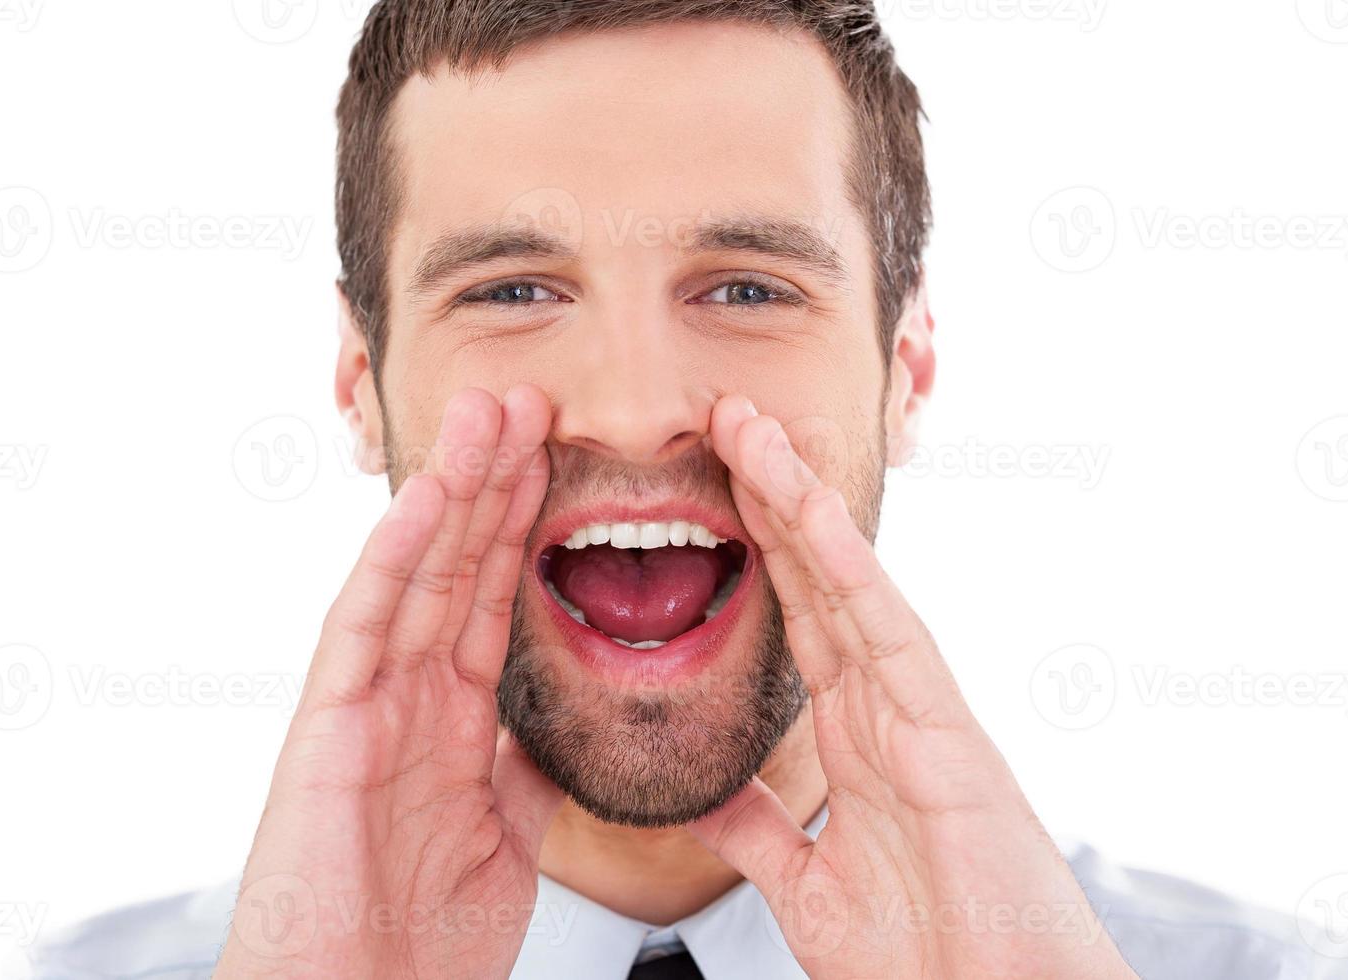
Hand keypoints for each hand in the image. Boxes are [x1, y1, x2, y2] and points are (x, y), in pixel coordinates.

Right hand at [215, 386, 563, 978]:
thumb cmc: (417, 940)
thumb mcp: (504, 838)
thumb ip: (524, 771)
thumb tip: (553, 726)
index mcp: (452, 720)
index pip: (494, 599)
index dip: (527, 527)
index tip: (564, 460)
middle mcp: (409, 696)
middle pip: (458, 566)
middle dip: (496, 483)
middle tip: (532, 401)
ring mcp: (367, 703)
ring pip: (415, 574)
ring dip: (454, 490)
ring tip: (491, 413)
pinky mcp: (329, 726)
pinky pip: (365, 626)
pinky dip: (395, 557)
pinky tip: (430, 497)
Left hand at [690, 396, 1135, 979]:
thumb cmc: (925, 960)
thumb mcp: (806, 886)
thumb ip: (759, 833)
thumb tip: (706, 796)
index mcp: (854, 738)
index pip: (793, 616)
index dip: (752, 546)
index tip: (708, 483)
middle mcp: (886, 708)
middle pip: (815, 580)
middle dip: (768, 498)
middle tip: (723, 421)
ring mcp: (919, 712)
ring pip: (848, 586)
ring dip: (799, 504)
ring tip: (751, 430)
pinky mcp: (949, 734)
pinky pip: (890, 635)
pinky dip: (850, 571)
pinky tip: (812, 513)